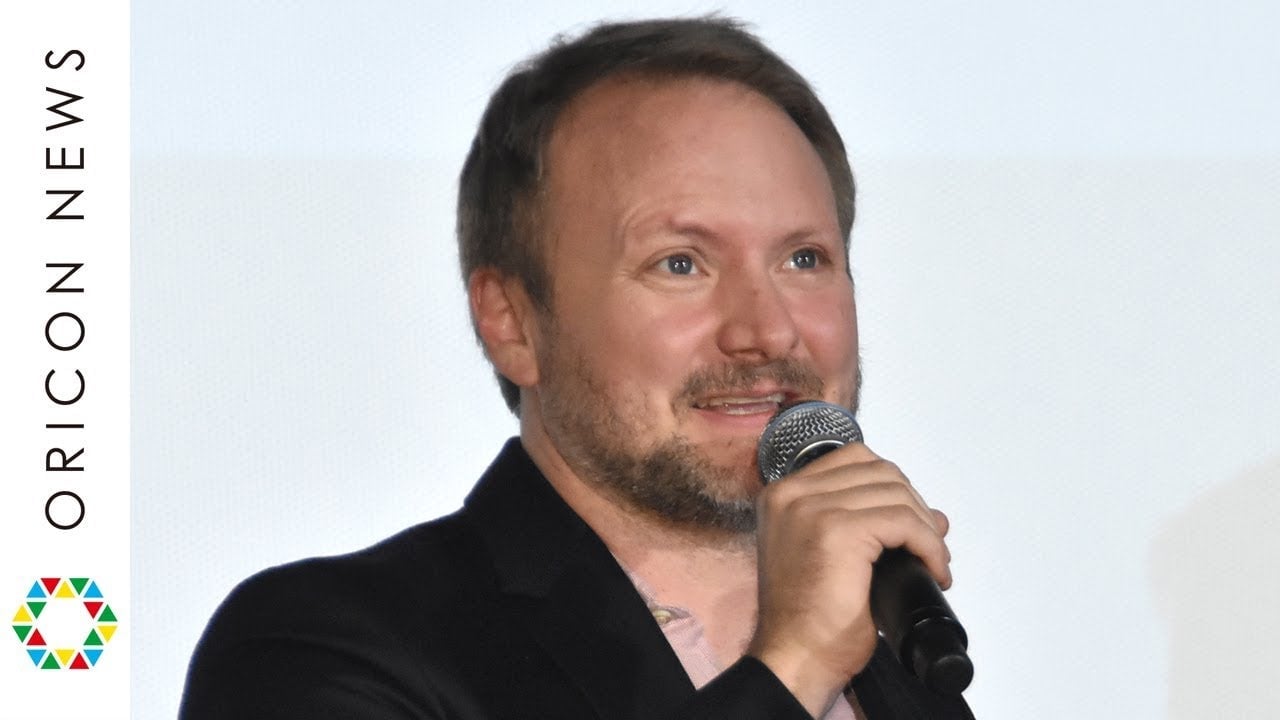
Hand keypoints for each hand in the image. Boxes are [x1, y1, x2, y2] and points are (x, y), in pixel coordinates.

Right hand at [746, 442, 951, 716]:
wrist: (794, 657)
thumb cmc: (807, 619)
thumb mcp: (829, 555)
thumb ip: (867, 523)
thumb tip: (931, 513)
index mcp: (783, 496)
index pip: (854, 459)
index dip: (892, 487)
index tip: (910, 521)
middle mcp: (791, 494)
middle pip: (879, 471)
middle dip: (913, 505)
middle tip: (927, 544)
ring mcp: (812, 509)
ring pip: (895, 493)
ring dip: (925, 527)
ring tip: (933, 561)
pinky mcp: (837, 531)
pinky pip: (903, 521)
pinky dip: (928, 544)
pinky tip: (933, 568)